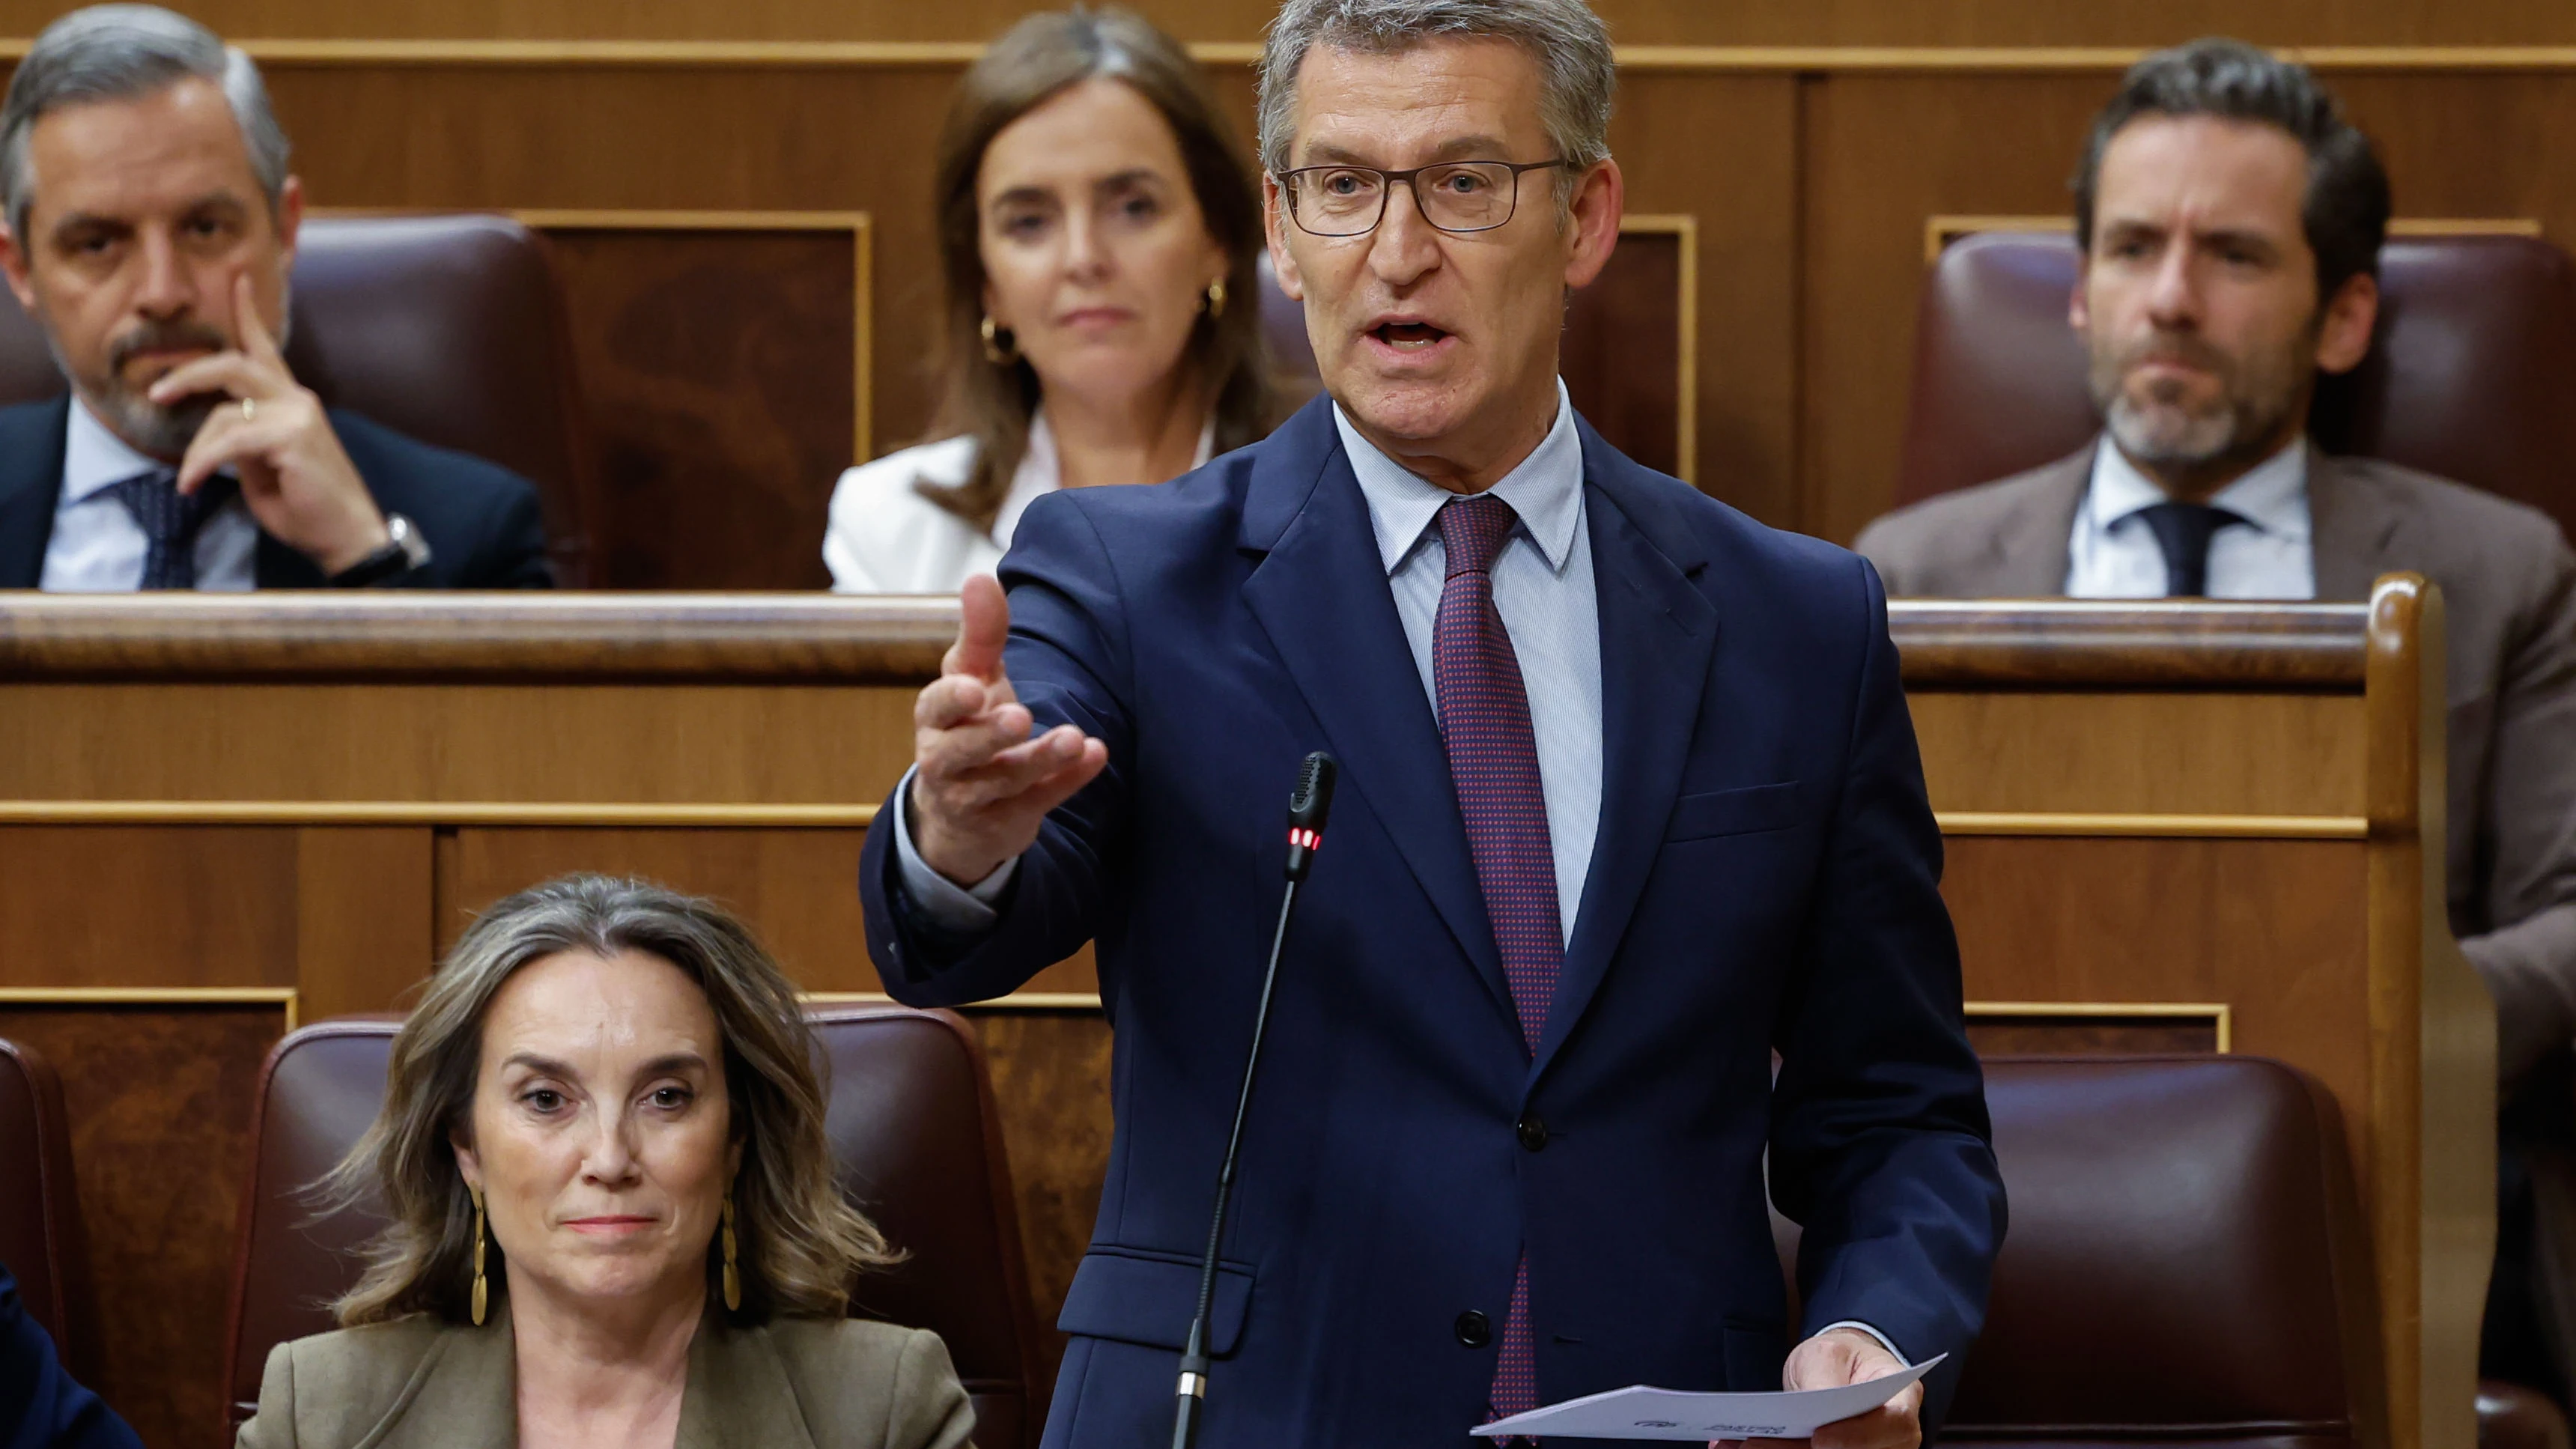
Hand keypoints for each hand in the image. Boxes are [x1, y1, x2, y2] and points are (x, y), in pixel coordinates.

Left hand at [146, 274, 389, 574]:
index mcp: (292, 403)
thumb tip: (219, 435)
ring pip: (223, 410)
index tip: (237, 278)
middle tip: (157, 390)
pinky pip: (228, 441)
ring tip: (188, 478)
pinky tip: (193, 485)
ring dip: (196, 447)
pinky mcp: (290, 437)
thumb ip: (244, 441)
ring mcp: (297, 415)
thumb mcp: (263, 468)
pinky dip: (202, 464)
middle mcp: (296, 400)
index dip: (248, 313)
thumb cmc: (308, 508)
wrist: (346, 536)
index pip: (267, 349)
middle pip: (233, 364)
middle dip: (188, 374)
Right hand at [908, 573, 1108, 885]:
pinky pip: (1040, 801)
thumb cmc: (968, 725)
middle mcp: (946, 761)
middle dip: (988, 736)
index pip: (935, 707)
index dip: (951, 699)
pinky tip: (1095, 754)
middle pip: (961, 752)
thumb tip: (980, 578)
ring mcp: (977, 795)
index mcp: (935, 720)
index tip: (975, 687)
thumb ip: (980, 633)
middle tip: (1019, 717)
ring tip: (1073, 738)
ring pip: (1005, 780)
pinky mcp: (1009, 819)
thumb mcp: (971, 678)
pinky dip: (1067, 781)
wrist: (962, 812)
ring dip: (1041, 759)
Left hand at [1712, 1328, 1920, 1448]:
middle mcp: (1896, 1438)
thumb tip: (1815, 1413)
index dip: (1859, 1437)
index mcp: (1902, 1398)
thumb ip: (1822, 1381)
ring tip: (1736, 1448)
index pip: (1895, 1424)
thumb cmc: (1841, 1358)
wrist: (1841, 1372)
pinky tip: (1739, 1447)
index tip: (1819, 1440)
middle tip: (1752, 1446)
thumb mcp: (1827, 1354)